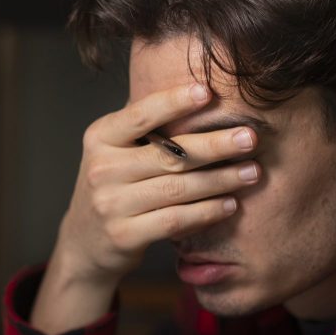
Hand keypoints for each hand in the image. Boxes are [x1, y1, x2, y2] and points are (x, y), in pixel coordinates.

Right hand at [31, 83, 258, 334]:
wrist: (84, 242)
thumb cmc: (114, 186)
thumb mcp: (115, 151)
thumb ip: (146, 128)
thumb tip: (202, 94)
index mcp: (100, 138)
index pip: (140, 116)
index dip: (174, 102)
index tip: (208, 92)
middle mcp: (102, 169)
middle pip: (169, 155)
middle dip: (214, 145)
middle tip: (249, 138)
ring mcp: (111, 204)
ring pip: (177, 188)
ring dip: (220, 180)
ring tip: (252, 172)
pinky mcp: (124, 235)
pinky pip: (176, 220)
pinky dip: (207, 212)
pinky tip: (230, 205)